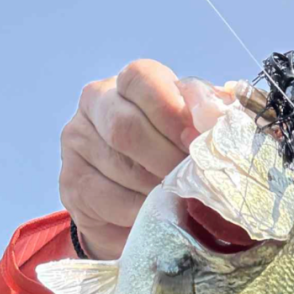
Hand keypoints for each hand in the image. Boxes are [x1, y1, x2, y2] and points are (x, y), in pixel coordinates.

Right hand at [60, 59, 197, 259]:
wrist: (138, 205)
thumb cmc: (175, 157)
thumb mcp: (197, 130)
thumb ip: (209, 116)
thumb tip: (221, 117)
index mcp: (130, 82)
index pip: (142, 79)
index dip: (172, 112)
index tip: (196, 142)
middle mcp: (97, 103)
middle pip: (126, 126)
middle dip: (167, 159)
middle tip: (193, 182)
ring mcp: (78, 141)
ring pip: (118, 164)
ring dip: (157, 188)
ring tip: (181, 200)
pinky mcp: (72, 181)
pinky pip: (107, 197)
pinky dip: (138, 210)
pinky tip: (156, 214)